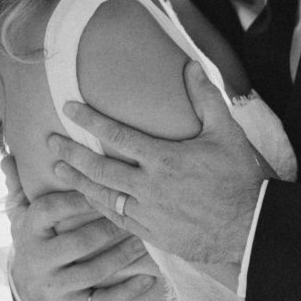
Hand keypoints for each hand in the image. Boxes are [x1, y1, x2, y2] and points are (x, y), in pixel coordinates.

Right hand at [0, 156, 154, 300]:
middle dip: (108, 228)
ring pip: (93, 271)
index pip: (51, 210)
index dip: (78, 198)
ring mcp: (55, 285)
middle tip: (135, 213)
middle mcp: (38, 259)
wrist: (26, 285)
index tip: (105, 185)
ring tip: (145, 240)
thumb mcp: (21, 212)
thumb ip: (20, 184)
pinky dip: (127, 292)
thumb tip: (8, 156)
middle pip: (77, 242)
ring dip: (122, 256)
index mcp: (28, 230)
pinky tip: (149, 279)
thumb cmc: (34, 236)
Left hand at [48, 61, 270, 264]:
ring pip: (103, 197)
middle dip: (71, 154)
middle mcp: (150, 187)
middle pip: (99, 169)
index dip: (90, 120)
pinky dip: (99, 208)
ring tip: (58, 171)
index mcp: (164, 159)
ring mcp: (149, 214)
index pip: (117, 135)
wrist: (250, 227)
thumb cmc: (240, 177)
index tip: (68, 108)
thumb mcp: (226, 132)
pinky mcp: (153, 234)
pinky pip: (117, 220)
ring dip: (78, 183)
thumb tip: (191, 66)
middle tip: (50, 143)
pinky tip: (88, 200)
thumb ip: (205, 98)